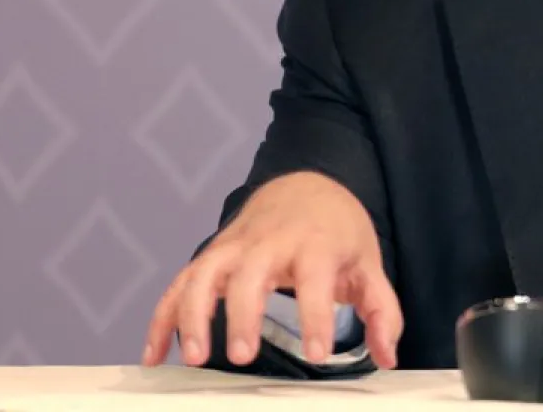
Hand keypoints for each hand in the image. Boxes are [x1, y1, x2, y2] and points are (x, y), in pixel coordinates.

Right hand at [141, 172, 402, 370]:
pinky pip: (180, 284)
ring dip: (193, 314)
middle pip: (249, 273)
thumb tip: (387, 354)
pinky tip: (155, 355)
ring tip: (193, 357)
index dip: (316, 316)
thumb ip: (380, 310)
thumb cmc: (338, 231)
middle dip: (242, 313)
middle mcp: (271, 242)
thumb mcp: (368, 263)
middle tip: (242, 356)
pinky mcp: (211, 254)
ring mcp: (235, 246)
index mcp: (316, 243)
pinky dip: (163, 317)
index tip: (315, 353)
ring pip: (204, 273)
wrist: (309, 185)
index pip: (315, 279)